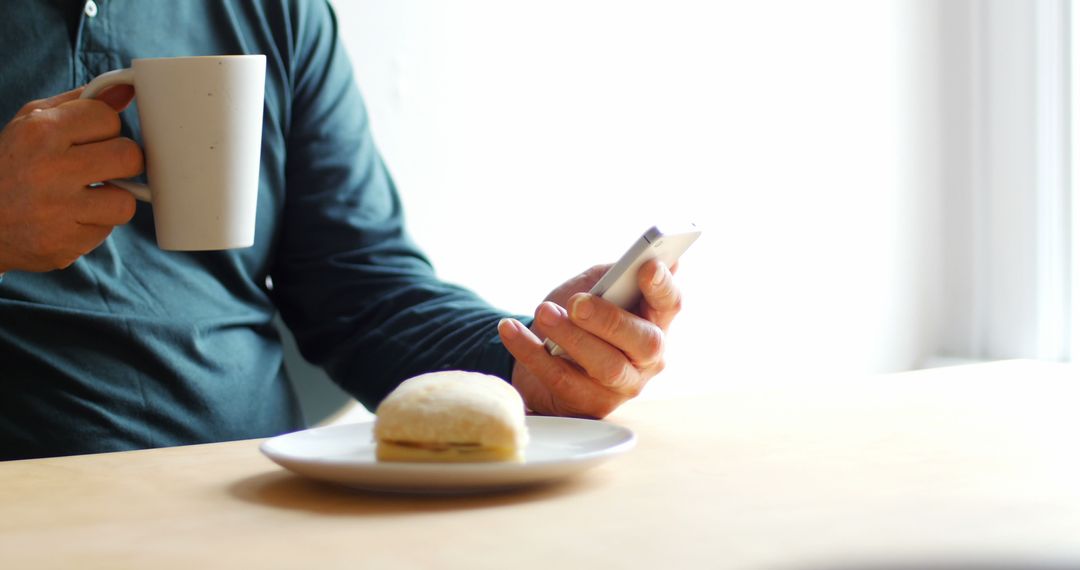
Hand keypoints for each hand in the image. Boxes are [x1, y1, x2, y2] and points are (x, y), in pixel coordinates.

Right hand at [0, 85, 141, 272]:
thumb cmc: (13, 163)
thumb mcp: (33, 122)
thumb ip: (81, 103)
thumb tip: (128, 90)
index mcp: (40, 131)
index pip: (109, 119)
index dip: (107, 129)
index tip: (93, 139)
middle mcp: (48, 169)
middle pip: (129, 157)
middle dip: (122, 162)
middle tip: (102, 167)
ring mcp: (57, 210)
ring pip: (125, 201)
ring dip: (112, 199)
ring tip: (87, 196)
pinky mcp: (64, 244)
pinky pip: (107, 230)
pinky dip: (94, 224)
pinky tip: (71, 218)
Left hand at [498, 260, 682, 417]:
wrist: (542, 354)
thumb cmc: (577, 317)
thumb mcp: (593, 289)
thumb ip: (612, 276)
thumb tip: (637, 259)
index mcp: (654, 321)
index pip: (670, 303)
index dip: (662, 286)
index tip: (647, 265)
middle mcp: (647, 359)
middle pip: (644, 342)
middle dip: (609, 319)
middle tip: (577, 303)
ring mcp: (622, 385)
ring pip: (605, 365)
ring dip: (571, 336)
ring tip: (543, 313)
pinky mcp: (589, 404)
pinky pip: (561, 379)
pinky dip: (531, 352)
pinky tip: (510, 330)